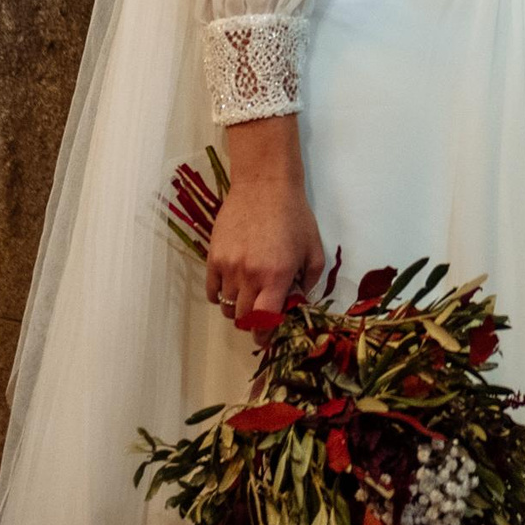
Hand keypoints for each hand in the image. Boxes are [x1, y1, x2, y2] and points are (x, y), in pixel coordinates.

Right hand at [206, 171, 327, 329]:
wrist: (264, 185)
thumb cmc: (294, 216)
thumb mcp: (313, 249)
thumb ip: (308, 281)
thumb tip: (297, 303)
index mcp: (277, 276)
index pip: (265, 320)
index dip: (265, 335)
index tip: (267, 338)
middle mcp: (250, 275)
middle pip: (243, 317)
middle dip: (252, 323)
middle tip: (260, 316)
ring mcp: (228, 266)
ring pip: (226, 306)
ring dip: (237, 309)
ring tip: (247, 298)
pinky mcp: (213, 257)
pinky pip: (212, 291)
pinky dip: (220, 296)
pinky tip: (231, 288)